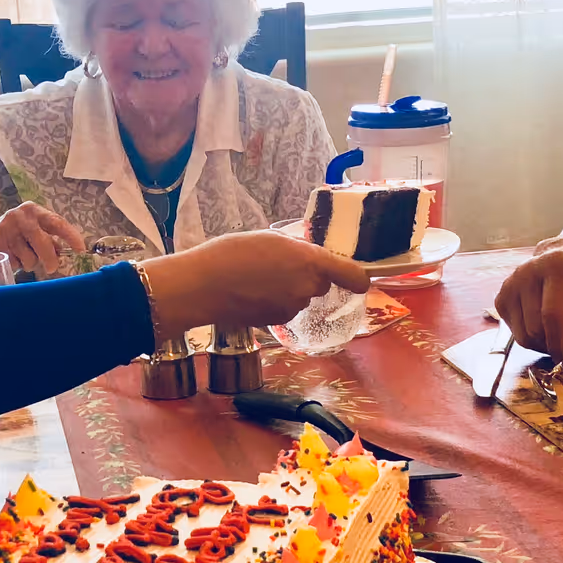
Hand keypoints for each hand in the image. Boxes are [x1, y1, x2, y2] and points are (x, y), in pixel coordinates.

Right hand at [0, 202, 87, 276]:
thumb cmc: (14, 237)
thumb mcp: (33, 232)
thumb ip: (49, 239)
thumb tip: (63, 252)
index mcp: (34, 211)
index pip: (57, 223)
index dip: (71, 237)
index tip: (80, 249)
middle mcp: (20, 216)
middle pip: (44, 243)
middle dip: (50, 260)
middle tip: (51, 267)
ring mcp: (6, 229)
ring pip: (30, 258)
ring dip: (29, 263)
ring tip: (20, 256)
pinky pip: (15, 263)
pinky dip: (16, 265)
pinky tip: (9, 257)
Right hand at [144, 232, 370, 336]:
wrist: (202, 286)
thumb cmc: (232, 253)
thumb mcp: (270, 239)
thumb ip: (298, 250)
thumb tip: (309, 261)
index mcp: (311, 262)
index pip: (352, 275)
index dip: (359, 277)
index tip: (359, 279)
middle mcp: (308, 288)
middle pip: (320, 284)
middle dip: (307, 277)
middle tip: (279, 264)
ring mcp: (292, 308)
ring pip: (300, 297)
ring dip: (287, 290)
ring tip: (257, 278)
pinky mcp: (276, 323)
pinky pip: (283, 309)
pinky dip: (273, 303)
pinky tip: (251, 293)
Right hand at [495, 237, 562, 359]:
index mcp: (557, 268)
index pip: (552, 314)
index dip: (559, 341)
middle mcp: (528, 272)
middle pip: (535, 327)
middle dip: (551, 346)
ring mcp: (511, 284)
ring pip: (521, 333)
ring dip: (540, 345)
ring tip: (555, 337)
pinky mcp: (501, 296)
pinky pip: (512, 331)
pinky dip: (528, 337)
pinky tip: (541, 327)